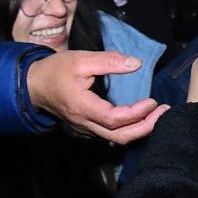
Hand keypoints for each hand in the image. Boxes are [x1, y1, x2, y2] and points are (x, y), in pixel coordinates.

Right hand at [27, 50, 165, 143]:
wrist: (33, 85)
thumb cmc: (55, 71)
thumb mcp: (80, 59)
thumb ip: (108, 61)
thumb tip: (136, 64)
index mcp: (82, 107)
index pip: (114, 119)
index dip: (137, 113)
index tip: (153, 101)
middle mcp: (85, 123)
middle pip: (119, 136)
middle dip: (145, 127)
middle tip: (164, 111)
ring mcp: (86, 128)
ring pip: (116, 138)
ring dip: (140, 129)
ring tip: (158, 114)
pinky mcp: (88, 126)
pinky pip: (112, 133)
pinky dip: (130, 128)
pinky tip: (143, 117)